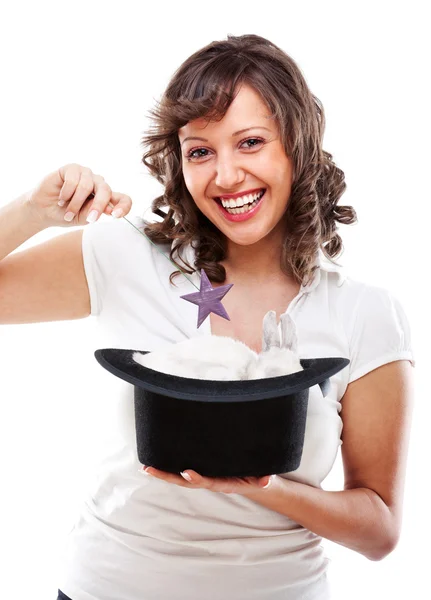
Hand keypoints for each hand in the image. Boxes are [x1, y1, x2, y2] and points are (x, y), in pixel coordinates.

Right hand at [26, 163, 132, 228]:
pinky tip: (61, 199)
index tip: (116, 215)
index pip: (123, 199)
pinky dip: (66, 193)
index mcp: (105, 198)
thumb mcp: (83, 218)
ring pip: (87, 186)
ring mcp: (86, 175)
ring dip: (75, 203)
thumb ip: (96, 212)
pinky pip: (74, 180)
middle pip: (106, 190)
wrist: (43, 211)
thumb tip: (110, 209)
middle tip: (89, 219)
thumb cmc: (65, 214)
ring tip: (67, 212)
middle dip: (98, 206)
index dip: (124, 206)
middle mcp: (98, 184)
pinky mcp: (72, 168)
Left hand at [141, 465, 275, 494]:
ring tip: (145, 468)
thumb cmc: (257, 478)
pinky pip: (184, 471)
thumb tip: (266, 481)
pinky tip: (157, 462)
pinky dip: (170, 469)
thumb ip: (263, 480)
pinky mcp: (203, 470)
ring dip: (164, 474)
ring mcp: (205, 477)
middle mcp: (211, 482)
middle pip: (186, 482)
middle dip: (168, 477)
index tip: (186, 472)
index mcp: (224, 483)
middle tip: (150, 470)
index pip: (208, 481)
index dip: (197, 478)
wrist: (256, 483)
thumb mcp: (262, 479)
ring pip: (182, 477)